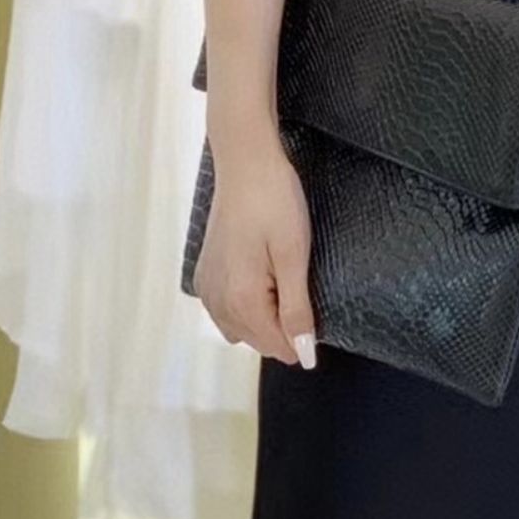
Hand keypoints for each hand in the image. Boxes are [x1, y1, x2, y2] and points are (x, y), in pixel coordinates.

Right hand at [194, 130, 318, 367]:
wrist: (245, 164)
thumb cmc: (274, 203)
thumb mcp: (294, 257)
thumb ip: (296, 310)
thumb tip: (303, 354)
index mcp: (240, 300)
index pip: (277, 346)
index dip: (302, 337)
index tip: (313, 307)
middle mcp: (216, 300)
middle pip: (258, 340)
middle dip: (282, 325)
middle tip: (295, 280)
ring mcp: (207, 287)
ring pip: (241, 327)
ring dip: (264, 317)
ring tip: (279, 277)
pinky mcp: (205, 273)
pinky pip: (226, 309)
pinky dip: (245, 305)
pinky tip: (260, 278)